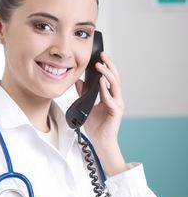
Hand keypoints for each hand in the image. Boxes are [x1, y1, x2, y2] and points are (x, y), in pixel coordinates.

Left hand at [75, 51, 126, 175]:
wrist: (100, 142)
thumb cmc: (96, 126)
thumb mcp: (86, 105)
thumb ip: (83, 93)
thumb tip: (78, 81)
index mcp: (110, 96)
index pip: (110, 77)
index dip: (106, 66)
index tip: (100, 56)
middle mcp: (116, 98)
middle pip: (115, 78)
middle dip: (109, 65)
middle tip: (102, 55)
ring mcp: (117, 105)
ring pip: (115, 86)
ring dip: (107, 74)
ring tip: (100, 65)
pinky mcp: (116, 112)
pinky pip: (111, 99)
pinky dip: (105, 90)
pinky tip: (100, 83)